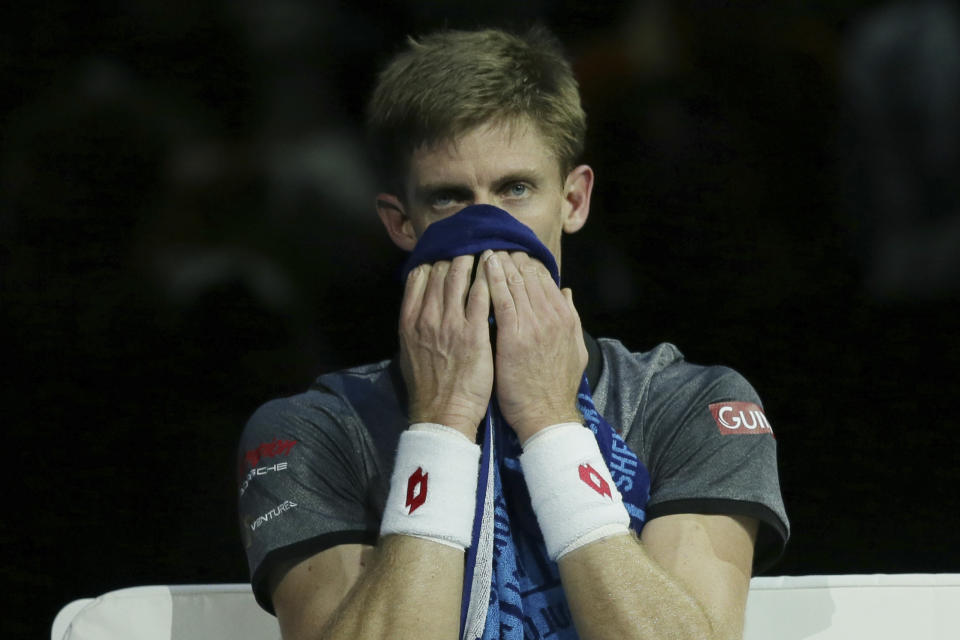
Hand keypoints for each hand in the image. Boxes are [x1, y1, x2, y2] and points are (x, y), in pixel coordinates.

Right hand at [398, 254, 492, 439]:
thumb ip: (415, 326)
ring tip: (486, 252)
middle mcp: (427, 317)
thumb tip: (420, 306)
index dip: (433, 260)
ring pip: (460, 277)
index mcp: (409, 321)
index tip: (445, 255)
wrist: (443, 414)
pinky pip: (481, 296)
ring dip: (473, 261)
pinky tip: (498, 272)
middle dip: (455, 255)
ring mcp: (450, 324)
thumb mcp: (409, 351)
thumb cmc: (429, 387)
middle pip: (440, 271)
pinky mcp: (474, 334)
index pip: (418, 276)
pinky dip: (489, 280)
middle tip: (470, 246)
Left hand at [483, 250, 587, 442]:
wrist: (546, 415)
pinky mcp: (515, 336)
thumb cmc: (555, 388)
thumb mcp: (575, 350)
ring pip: (516, 282)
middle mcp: (552, 317)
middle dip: (512, 259)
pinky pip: (502, 299)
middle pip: (530, 276)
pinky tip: (484, 265)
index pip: (545, 280)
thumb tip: (567, 292)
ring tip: (486, 249)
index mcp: (565, 319)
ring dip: (501, 263)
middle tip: (495, 246)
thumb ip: (571, 318)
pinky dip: (494, 279)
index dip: (528, 265)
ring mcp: (534, 325)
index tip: (514, 256)